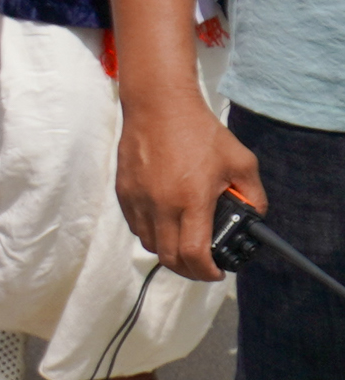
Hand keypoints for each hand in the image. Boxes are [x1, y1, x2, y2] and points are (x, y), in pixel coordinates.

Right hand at [118, 92, 263, 282]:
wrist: (158, 107)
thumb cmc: (200, 132)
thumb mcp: (241, 161)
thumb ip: (254, 195)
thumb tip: (254, 218)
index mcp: (191, 199)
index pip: (193, 254)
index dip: (206, 272)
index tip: (217, 272)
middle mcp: (160, 204)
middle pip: (168, 257)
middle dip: (189, 270)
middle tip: (203, 266)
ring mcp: (138, 199)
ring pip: (149, 244)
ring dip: (168, 251)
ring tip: (183, 244)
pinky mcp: (124, 191)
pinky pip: (136, 225)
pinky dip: (151, 232)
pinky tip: (166, 222)